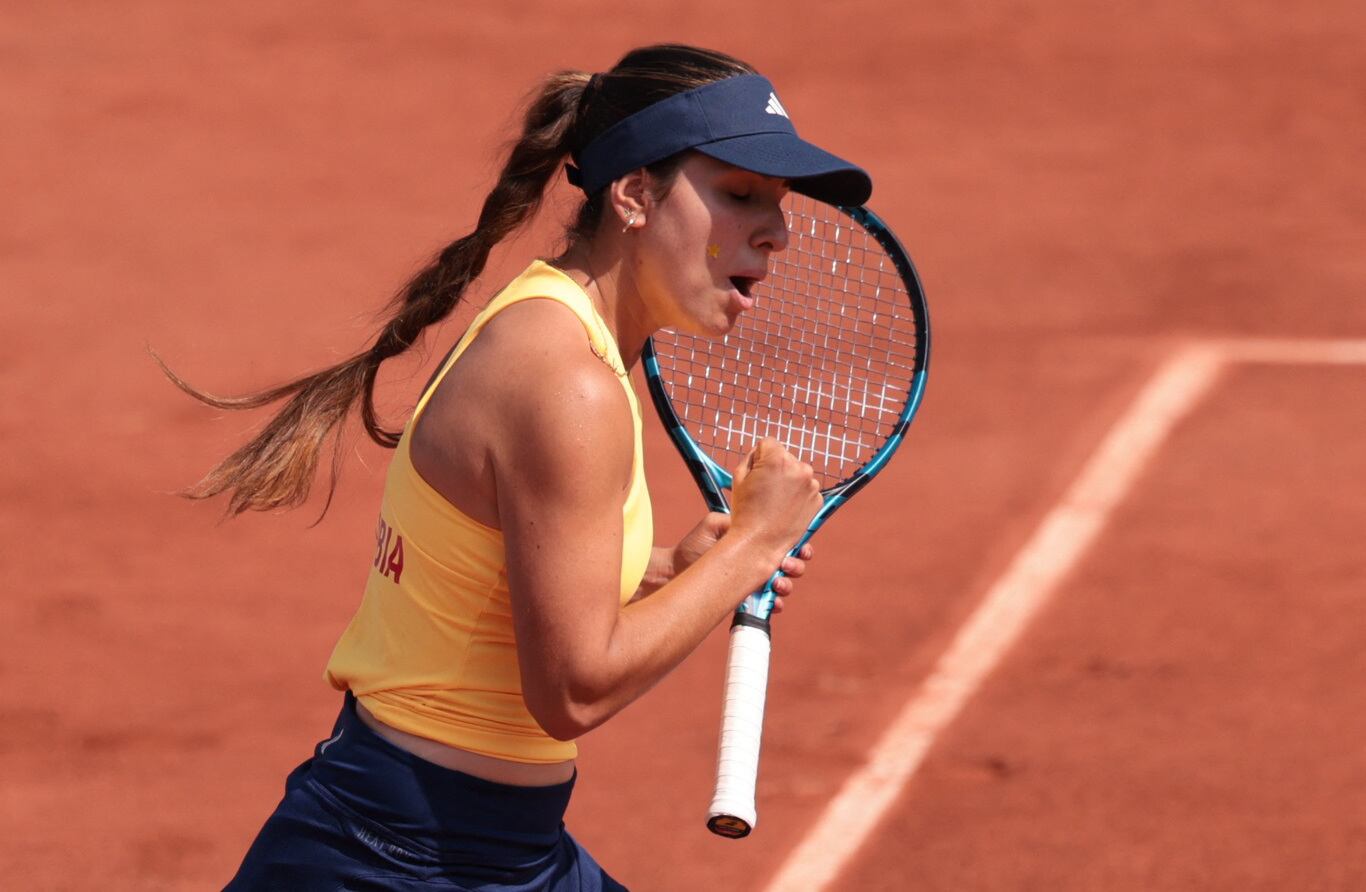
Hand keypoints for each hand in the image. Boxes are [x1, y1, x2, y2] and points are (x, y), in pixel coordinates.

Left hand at [662, 512, 814, 613]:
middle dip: (796, 564)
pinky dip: (775, 603)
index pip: (782, 541)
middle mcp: (757, 561)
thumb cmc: (693, 545)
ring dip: (787, 584)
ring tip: (777, 583)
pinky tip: (773, 601)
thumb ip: (735, 520)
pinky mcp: (746, 598)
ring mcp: (754, 580)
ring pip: (783, 584)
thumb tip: (752, 520)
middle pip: (791, 563)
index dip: (797, 543)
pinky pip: (768, 604)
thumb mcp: (714, 524)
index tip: (801, 546)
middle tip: (788, 565)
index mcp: (755, 540)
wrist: (675, 570)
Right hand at [729, 438, 822, 557]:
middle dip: (775, 468)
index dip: (759, 457)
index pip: (768, 443)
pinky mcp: (818, 499)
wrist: (759, 543)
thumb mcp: (739, 477)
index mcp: (778, 458)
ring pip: (797, 473)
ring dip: (788, 481)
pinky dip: (797, 495)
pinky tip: (784, 508)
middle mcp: (799, 468)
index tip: (756, 473)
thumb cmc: (745, 511)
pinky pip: (805, 489)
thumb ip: (752, 456)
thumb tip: (763, 450)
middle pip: (785, 457)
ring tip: (774, 501)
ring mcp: (811, 484)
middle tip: (764, 490)